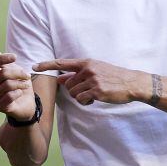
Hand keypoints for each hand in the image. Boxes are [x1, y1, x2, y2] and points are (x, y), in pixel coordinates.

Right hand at [0, 41, 35, 121]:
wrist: (26, 103)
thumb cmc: (17, 83)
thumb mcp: (10, 67)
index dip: (2, 58)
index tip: (15, 57)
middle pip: (3, 74)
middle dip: (18, 73)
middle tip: (27, 75)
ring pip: (7, 85)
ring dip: (21, 83)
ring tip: (26, 84)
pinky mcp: (0, 107)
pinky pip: (10, 96)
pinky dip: (18, 92)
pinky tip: (20, 93)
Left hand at [33, 58, 148, 105]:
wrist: (132, 83)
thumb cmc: (113, 76)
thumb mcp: (95, 71)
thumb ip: (77, 74)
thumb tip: (60, 78)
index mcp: (86, 63)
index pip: (61, 63)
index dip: (46, 65)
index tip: (34, 66)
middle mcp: (87, 70)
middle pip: (67, 84)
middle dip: (74, 90)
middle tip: (87, 91)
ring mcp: (92, 80)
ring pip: (73, 93)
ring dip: (80, 97)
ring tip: (93, 94)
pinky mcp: (97, 91)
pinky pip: (81, 99)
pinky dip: (85, 102)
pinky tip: (94, 99)